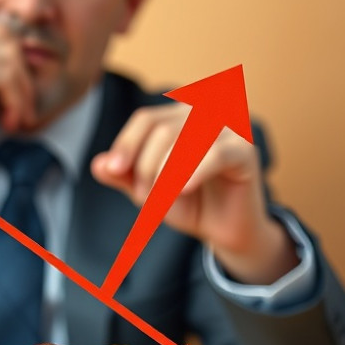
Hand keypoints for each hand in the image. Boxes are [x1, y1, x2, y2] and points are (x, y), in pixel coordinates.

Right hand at [0, 23, 35, 165]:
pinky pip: (6, 79)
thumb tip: (25, 66)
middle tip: (24, 109)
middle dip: (22, 77)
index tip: (20, 96)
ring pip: (10, 62)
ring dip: (21, 94)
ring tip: (16, 119)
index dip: (14, 64)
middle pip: (5, 41)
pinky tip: (9, 121)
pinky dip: (14, 103)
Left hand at [91, 103, 298, 284]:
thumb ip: (123, 175)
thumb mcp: (148, 189)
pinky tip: (183, 190)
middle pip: (161, 130)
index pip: (146, 119)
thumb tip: (98, 164)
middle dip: (145, 168)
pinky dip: (193, 173)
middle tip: (144, 197)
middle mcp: (205, 113)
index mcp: (179, 116)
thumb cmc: (188, 203)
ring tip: (162, 200)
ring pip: (184, 140)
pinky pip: (215, 155)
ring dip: (165, 175)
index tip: (113, 169)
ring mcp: (228, 129)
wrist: (222, 231)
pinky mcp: (246, 150)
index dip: (127, 144)